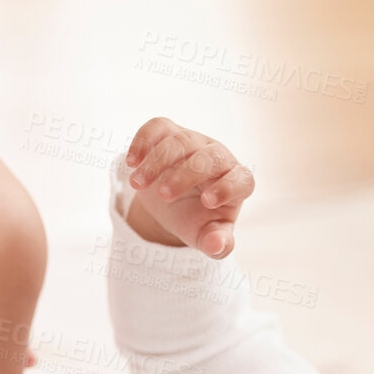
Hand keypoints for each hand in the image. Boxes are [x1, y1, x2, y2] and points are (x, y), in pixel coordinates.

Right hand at [123, 117, 254, 258]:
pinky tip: (132, 162)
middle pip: (208, 158)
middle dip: (184, 175)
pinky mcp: (170, 133)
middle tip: (163, 196)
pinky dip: (143, 140)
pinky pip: (159, 127)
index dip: (227, 188)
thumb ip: (216, 243)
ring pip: (181, 141)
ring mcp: (194, 142)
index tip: (207, 202)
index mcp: (236, 182)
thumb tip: (216, 246)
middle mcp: (219, 158)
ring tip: (138, 185)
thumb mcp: (204, 236)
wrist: (172, 203)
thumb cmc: (195, 219)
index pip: (241, 179)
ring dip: (157, 162)